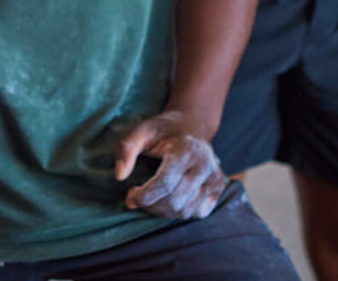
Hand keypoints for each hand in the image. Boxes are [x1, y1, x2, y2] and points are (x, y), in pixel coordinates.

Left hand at [112, 109, 228, 218]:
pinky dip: (179, 212)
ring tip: (150, 199)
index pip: (165, 183)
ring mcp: (215, 177)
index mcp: (187, 149)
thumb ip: (126, 150)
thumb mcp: (141, 131)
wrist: (193, 124)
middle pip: (175, 200)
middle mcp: (205, 165)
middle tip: (136, 199)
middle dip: (150, 206)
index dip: (144, 196)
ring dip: (162, 211)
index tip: (129, 197)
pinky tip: (168, 200)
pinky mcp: (218, 188)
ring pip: (185, 210)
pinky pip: (198, 212)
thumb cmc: (164, 129)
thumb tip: (119, 176)